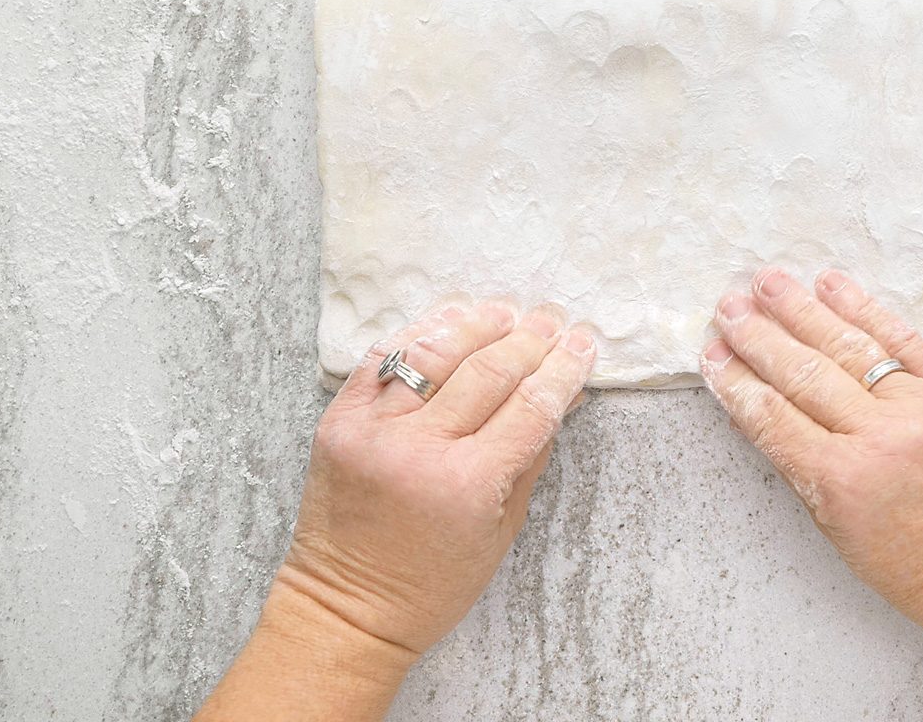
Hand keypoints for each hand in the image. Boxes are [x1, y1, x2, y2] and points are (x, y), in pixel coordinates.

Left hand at [282, 297, 595, 660]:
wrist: (346, 609)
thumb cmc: (431, 585)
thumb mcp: (502, 529)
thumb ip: (530, 456)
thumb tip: (560, 396)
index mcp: (467, 485)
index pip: (531, 406)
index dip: (564, 369)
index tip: (583, 345)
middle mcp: (418, 450)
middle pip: (489, 371)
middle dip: (530, 340)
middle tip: (553, 321)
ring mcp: (372, 431)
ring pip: (434, 352)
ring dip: (476, 325)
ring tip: (505, 313)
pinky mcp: (338, 421)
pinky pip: (382, 359)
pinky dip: (418, 335)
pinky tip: (449, 323)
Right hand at [698, 267, 922, 642]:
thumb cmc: (913, 565)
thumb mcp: (836, 528)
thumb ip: (796, 465)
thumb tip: (752, 411)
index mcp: (839, 481)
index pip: (771, 417)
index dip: (735, 382)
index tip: (710, 353)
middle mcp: (876, 437)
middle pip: (802, 373)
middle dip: (758, 337)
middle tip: (728, 307)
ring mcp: (919, 408)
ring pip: (847, 346)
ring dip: (801, 310)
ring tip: (767, 281)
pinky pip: (902, 340)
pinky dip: (865, 309)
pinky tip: (832, 285)